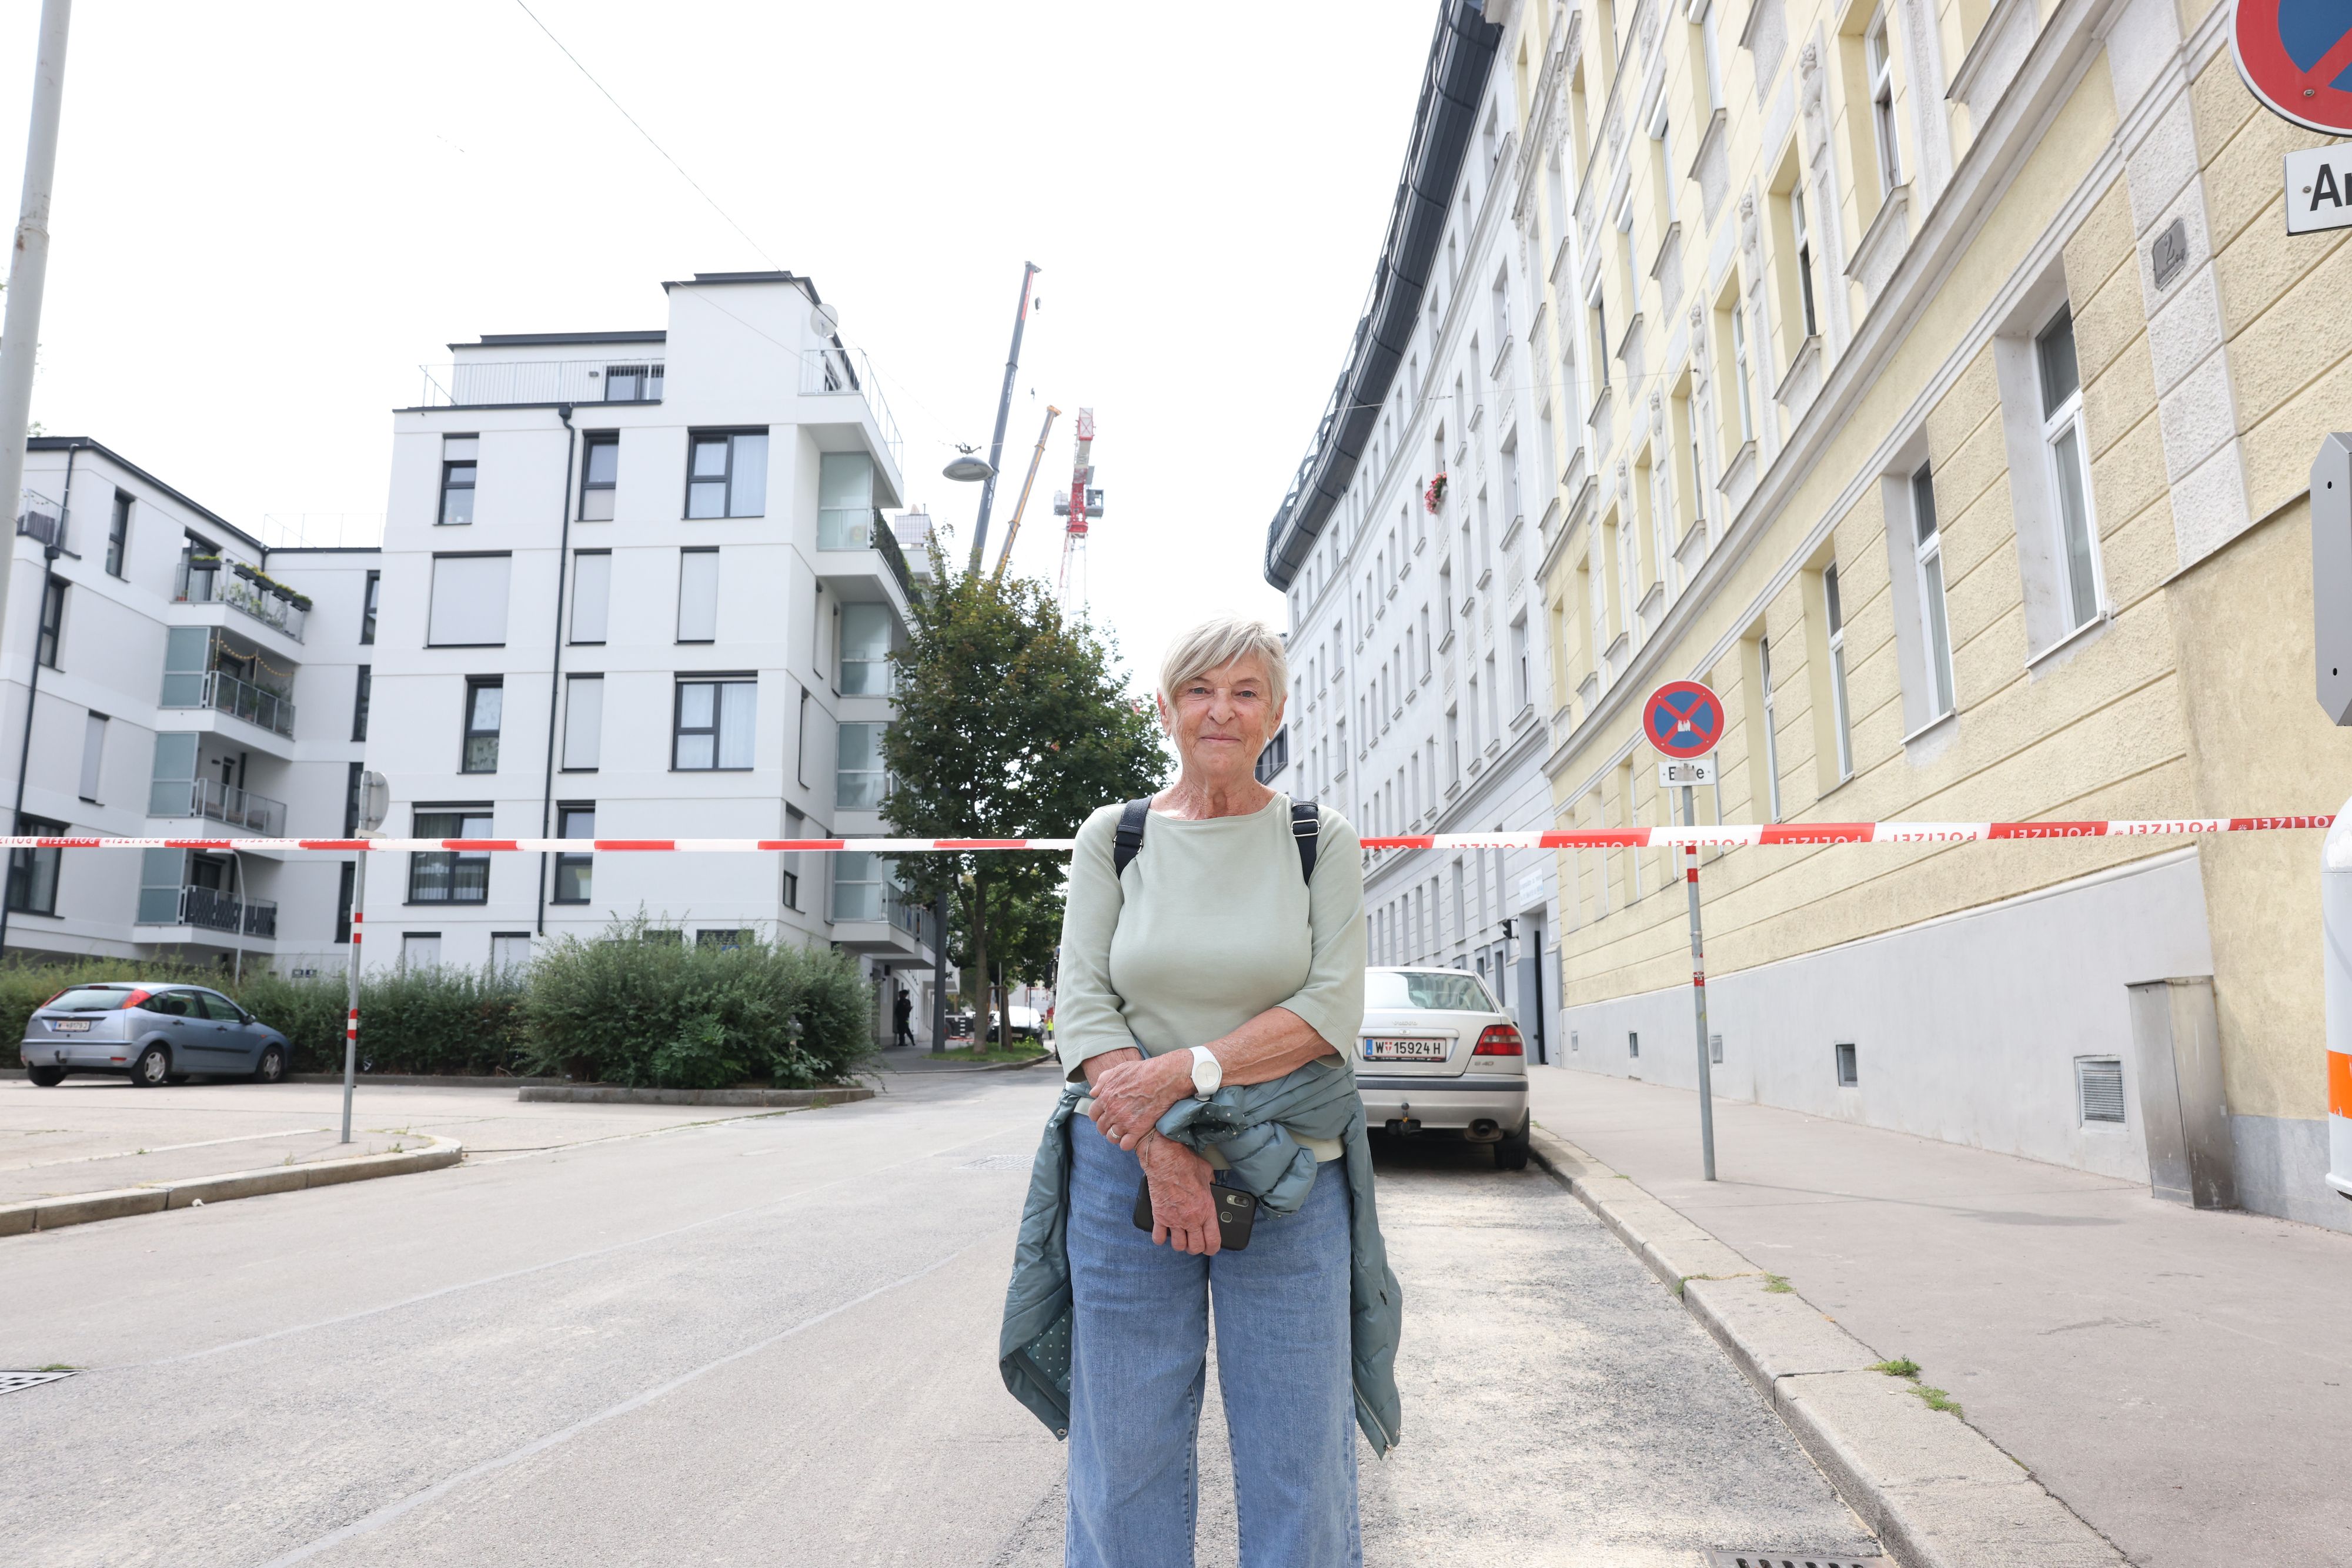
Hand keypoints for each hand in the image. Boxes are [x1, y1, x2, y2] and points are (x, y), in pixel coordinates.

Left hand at [1088, 1050, 1195, 1150]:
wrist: (1163, 1078)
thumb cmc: (1142, 1071)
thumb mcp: (1118, 1069)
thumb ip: (1102, 1081)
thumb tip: (1093, 1092)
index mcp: (1105, 1097)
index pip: (1093, 1114)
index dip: (1099, 1115)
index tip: (1106, 1115)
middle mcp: (1112, 1111)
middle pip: (1101, 1127)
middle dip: (1107, 1126)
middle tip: (1115, 1124)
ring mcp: (1124, 1122)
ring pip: (1112, 1138)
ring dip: (1116, 1136)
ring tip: (1123, 1132)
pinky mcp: (1137, 1129)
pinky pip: (1125, 1145)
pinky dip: (1127, 1143)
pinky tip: (1132, 1137)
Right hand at [1138, 1135, 1218, 1254]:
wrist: (1165, 1160)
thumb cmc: (1185, 1163)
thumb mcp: (1207, 1172)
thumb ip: (1212, 1182)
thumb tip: (1213, 1183)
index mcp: (1206, 1210)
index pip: (1213, 1241)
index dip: (1212, 1248)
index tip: (1211, 1248)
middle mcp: (1191, 1219)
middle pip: (1195, 1247)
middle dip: (1196, 1247)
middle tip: (1194, 1242)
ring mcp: (1174, 1220)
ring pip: (1178, 1246)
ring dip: (1180, 1244)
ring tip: (1180, 1238)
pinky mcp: (1159, 1217)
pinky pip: (1159, 1238)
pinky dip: (1161, 1238)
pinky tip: (1163, 1233)